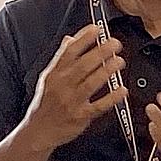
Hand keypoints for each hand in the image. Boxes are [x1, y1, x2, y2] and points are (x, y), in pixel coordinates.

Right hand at [20, 25, 127, 150]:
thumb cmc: (45, 103)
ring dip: (107, 71)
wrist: (38, 131)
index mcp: (54, 73)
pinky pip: (99, 106)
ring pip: (91, 83)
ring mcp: (71, 101)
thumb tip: (71, 38)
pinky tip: (122, 90)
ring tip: (119, 62)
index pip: (69, 51)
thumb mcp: (48, 78)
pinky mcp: (80, 117)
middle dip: (100, 52)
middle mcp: (62, 85)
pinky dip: (111, 98)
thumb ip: (61, 58)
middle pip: (83, 65)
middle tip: (115, 44)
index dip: (84, 39)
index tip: (97, 29)